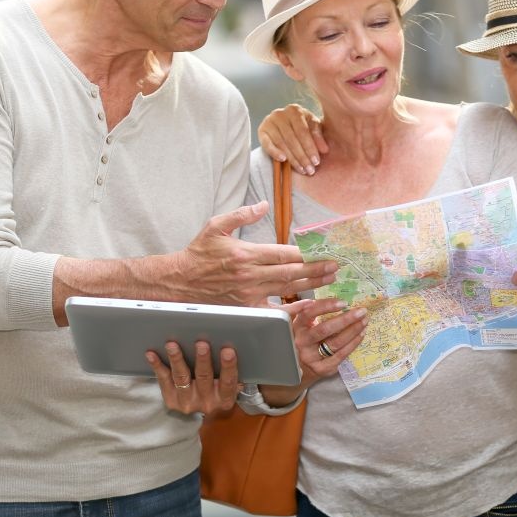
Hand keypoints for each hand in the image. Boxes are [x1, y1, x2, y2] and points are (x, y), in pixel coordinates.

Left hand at [146, 340, 237, 414]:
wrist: (205, 416)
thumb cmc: (219, 390)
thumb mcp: (229, 385)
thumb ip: (231, 371)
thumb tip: (229, 345)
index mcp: (224, 398)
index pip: (228, 382)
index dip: (228, 366)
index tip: (228, 350)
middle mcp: (206, 402)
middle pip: (204, 378)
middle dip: (202, 359)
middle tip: (201, 343)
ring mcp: (187, 402)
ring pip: (182, 378)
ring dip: (177, 359)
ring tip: (172, 345)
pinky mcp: (171, 400)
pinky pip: (164, 380)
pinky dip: (157, 366)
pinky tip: (152, 354)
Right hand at [169, 202, 336, 305]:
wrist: (179, 283)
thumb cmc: (198, 253)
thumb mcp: (215, 226)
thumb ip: (241, 215)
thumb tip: (263, 205)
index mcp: (246, 253)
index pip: (283, 253)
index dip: (306, 253)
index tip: (324, 250)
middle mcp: (250, 275)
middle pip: (291, 272)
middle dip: (317, 269)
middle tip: (336, 266)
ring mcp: (249, 294)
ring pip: (287, 289)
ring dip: (312, 285)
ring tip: (331, 281)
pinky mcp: (247, 308)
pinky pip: (276, 311)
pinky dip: (294, 309)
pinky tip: (310, 305)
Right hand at [258, 103, 327, 174]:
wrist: (287, 123)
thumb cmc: (303, 125)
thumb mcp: (313, 127)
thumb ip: (319, 137)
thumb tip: (324, 150)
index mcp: (295, 110)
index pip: (303, 131)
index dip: (310, 147)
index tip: (316, 162)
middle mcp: (280, 113)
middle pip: (292, 139)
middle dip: (302, 156)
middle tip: (310, 169)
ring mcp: (269, 122)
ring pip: (281, 143)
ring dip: (292, 159)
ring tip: (301, 169)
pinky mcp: (261, 131)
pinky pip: (267, 144)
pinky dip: (274, 152)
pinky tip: (283, 160)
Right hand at [287, 297, 366, 384]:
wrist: (299, 368)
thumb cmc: (305, 338)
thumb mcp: (302, 323)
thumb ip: (310, 310)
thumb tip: (326, 295)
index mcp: (297, 326)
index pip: (309, 313)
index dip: (326, 306)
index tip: (344, 302)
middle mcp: (302, 342)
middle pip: (325, 329)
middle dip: (346, 319)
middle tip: (362, 311)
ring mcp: (311, 357)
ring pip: (335, 342)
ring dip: (353, 330)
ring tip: (364, 321)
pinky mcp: (322, 368)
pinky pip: (341, 355)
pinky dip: (353, 343)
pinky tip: (361, 334)